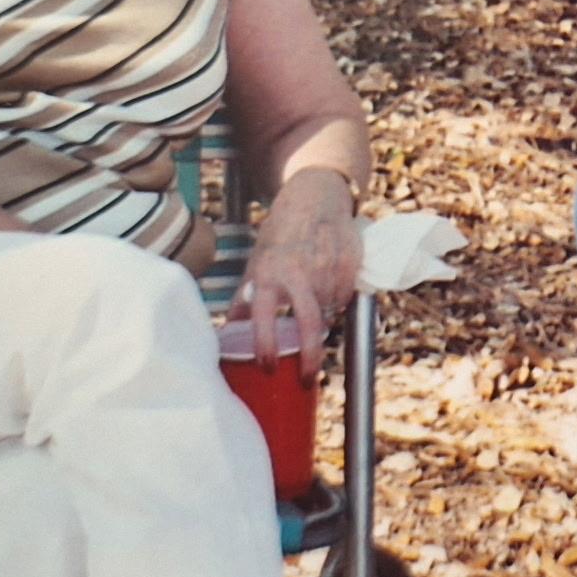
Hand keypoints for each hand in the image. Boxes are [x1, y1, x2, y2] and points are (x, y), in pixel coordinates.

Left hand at [229, 166, 360, 375]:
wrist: (313, 198)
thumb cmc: (280, 236)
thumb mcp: (256, 263)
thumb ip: (245, 300)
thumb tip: (227, 336)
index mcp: (268, 273)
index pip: (263, 315)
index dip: (265, 344)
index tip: (268, 366)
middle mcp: (298, 272)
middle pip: (309, 324)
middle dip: (310, 357)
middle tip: (308, 377)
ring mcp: (327, 267)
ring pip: (329, 312)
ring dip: (323, 320)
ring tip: (314, 306)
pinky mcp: (350, 263)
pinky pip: (345, 298)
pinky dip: (338, 301)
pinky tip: (329, 287)